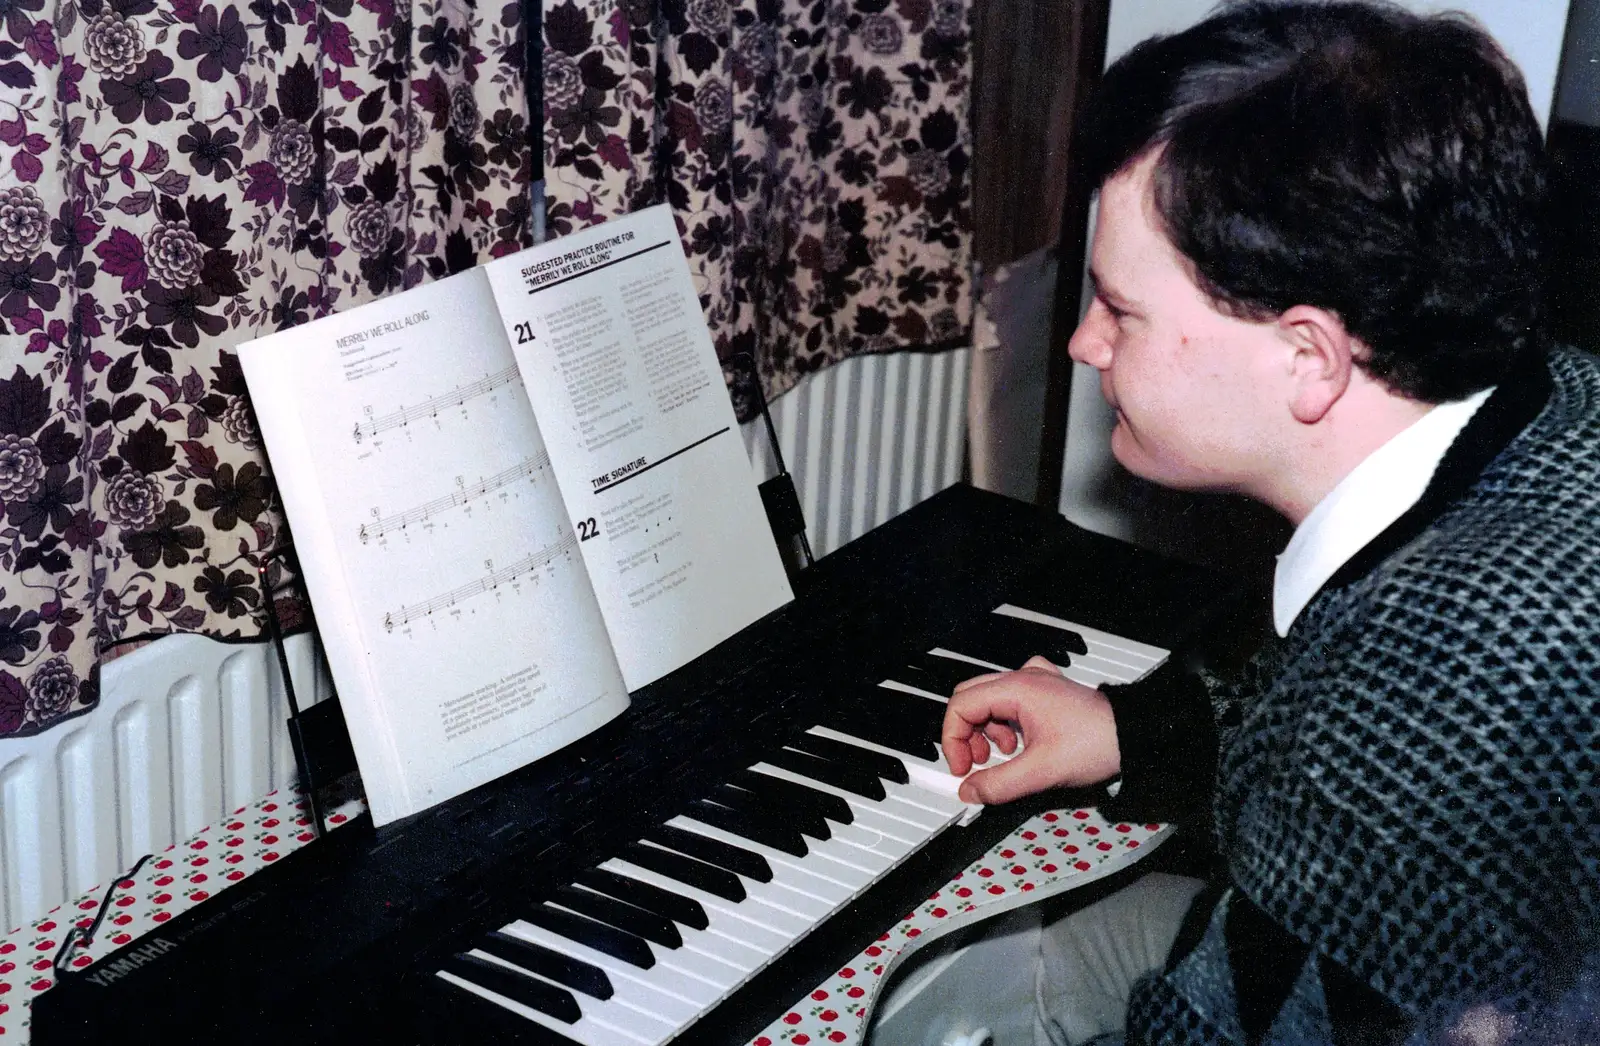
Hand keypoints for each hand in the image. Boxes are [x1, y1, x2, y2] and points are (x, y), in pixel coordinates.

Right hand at [941, 655, 1120, 803]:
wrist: (1135, 736)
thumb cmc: (1097, 743)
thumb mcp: (1041, 772)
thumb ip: (999, 784)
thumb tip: (970, 792)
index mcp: (1016, 689)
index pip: (961, 706)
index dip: (953, 740)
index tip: (962, 768)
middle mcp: (1023, 678)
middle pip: (970, 699)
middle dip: (966, 735)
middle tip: (973, 764)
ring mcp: (1037, 682)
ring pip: (990, 700)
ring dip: (986, 730)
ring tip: (1000, 756)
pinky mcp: (1047, 692)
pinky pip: (1011, 700)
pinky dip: (1005, 722)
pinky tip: (1018, 743)